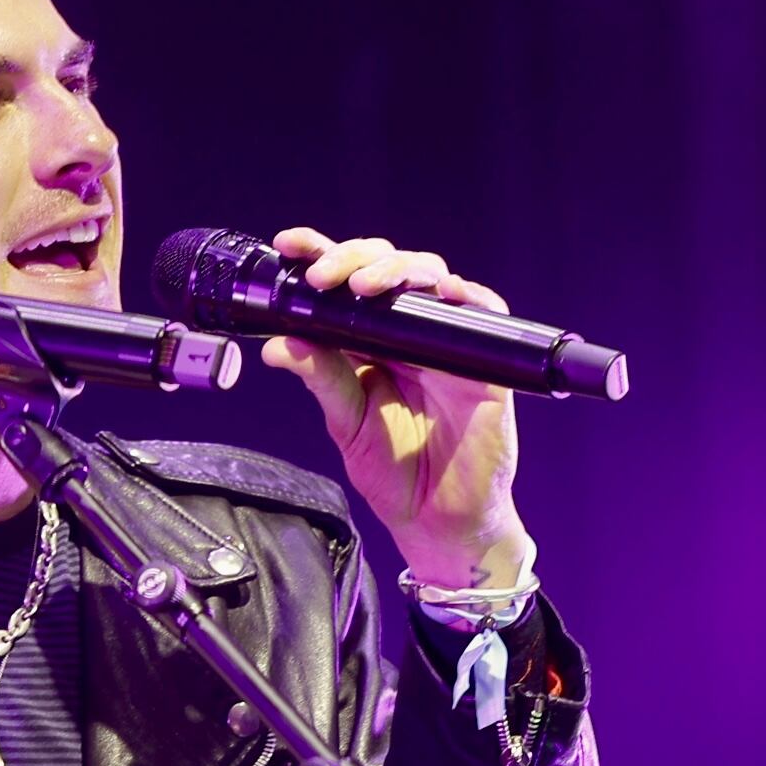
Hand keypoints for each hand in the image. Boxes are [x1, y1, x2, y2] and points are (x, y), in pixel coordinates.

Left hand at [260, 226, 530, 588]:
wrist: (437, 519)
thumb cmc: (394, 472)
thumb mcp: (346, 424)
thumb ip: (320, 380)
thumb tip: (280, 344)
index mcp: (370, 341)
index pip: (346, 283)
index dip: (321, 255)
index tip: (290, 245)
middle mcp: (408, 333)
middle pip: (387, 266)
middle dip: (353, 257)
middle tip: (324, 276)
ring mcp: (447, 342)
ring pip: (430, 277)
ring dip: (398, 269)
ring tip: (365, 285)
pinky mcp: (484, 362)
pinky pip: (484, 313)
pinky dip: (467, 297)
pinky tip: (444, 292)